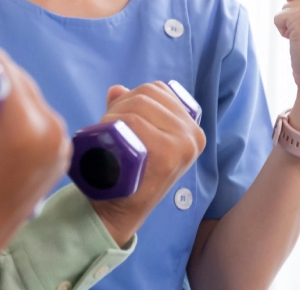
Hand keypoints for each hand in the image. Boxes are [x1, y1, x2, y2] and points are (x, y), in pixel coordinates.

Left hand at [88, 82, 206, 245]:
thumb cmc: (128, 172)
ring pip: (138, 106)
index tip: (116, 114)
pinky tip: (109, 139)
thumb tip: (116, 89)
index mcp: (192, 127)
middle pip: (147, 95)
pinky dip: (115, 124)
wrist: (118, 211)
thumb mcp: (137, 138)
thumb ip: (131, 111)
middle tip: (106, 127)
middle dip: (120, 105)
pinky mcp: (168, 155)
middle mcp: (193, 134)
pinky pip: (135, 122)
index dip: (131, 95)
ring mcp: (183, 145)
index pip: (158, 90)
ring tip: (107, 134)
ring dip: (114, 114)